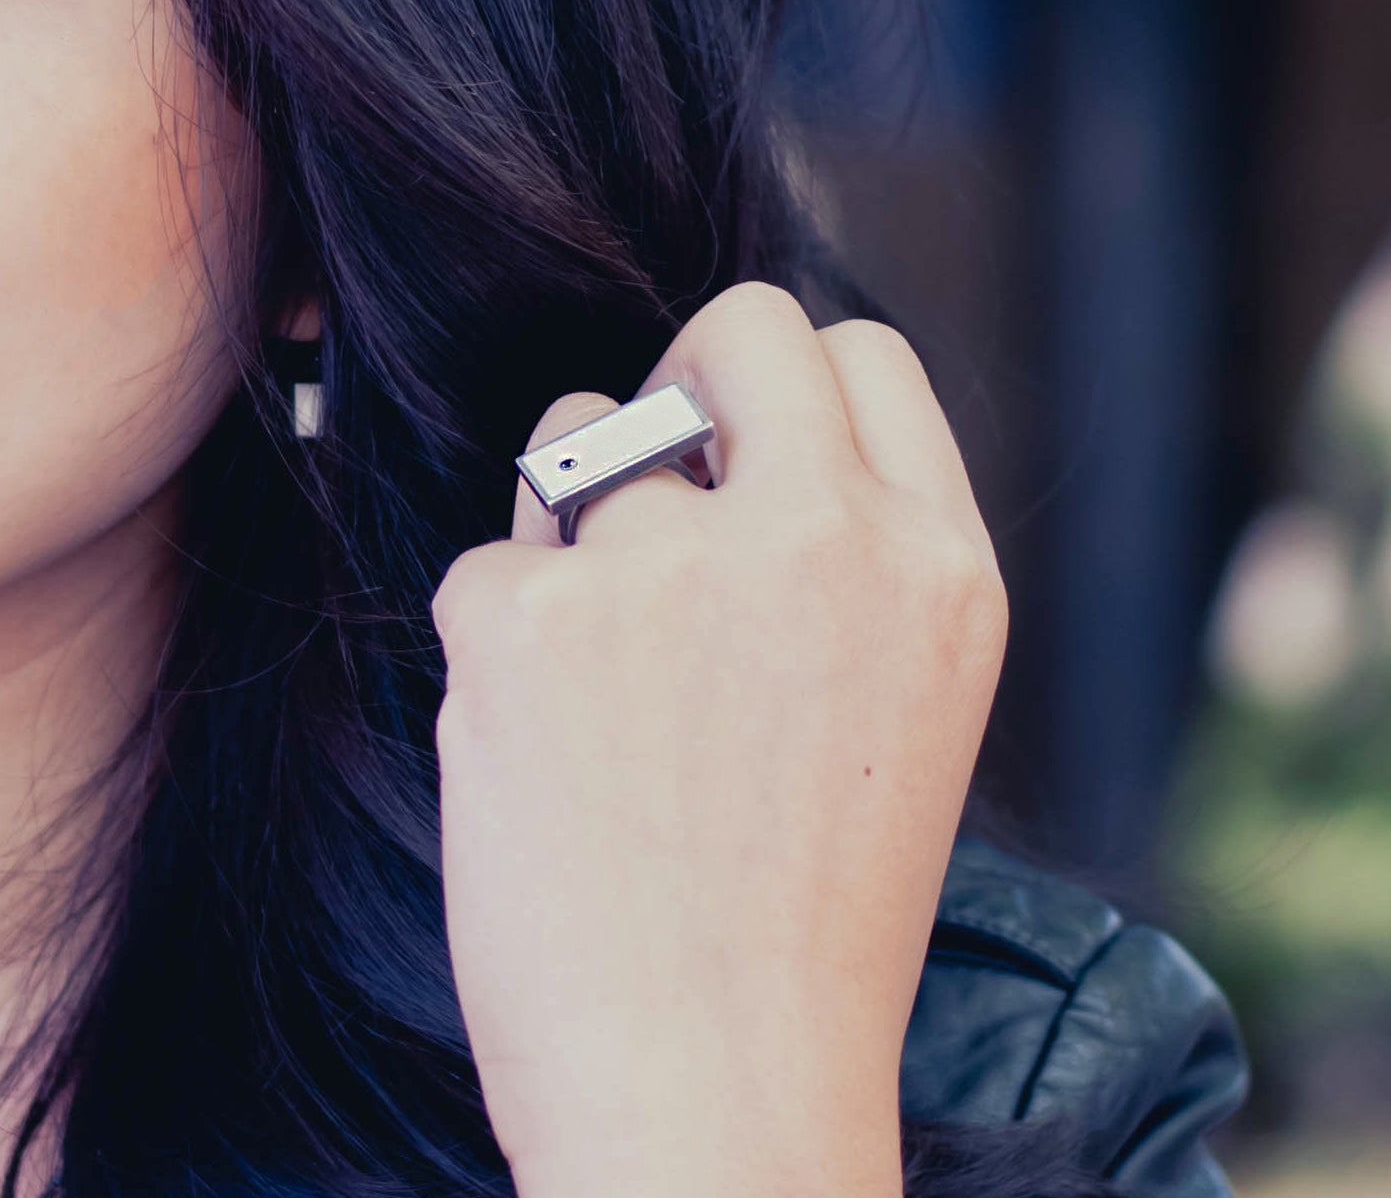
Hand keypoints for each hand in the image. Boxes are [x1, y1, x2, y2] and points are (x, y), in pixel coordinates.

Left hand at [431, 283, 1005, 1197]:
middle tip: (650, 482)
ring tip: (608, 686)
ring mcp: (666, 566)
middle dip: (679, 384)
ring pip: (578, 439)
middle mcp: (815, 537)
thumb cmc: (799, 927)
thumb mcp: (902, 712)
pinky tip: (545, 758)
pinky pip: (488, 563)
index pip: (857, 351)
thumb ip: (842, 554)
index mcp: (936, 568)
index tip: (743, 443)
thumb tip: (716, 418)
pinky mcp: (529, 612)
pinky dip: (497, 643)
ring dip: (572, 525)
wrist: (708, 1096)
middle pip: (732, 328)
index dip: (785, 386)